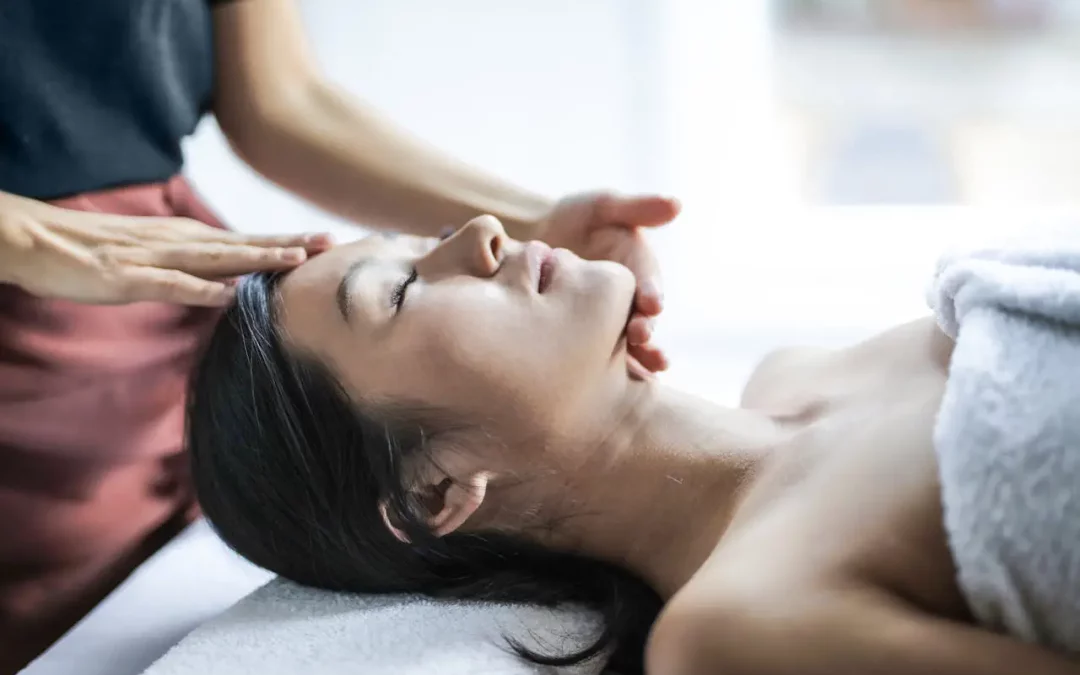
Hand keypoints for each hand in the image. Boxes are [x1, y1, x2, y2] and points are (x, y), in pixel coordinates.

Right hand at [0, 191, 330, 305]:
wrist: (38, 240)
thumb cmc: (96, 251)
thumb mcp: (153, 256)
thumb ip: (191, 267)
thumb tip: (229, 284)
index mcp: (184, 239)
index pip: (245, 240)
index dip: (285, 240)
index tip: (324, 240)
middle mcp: (177, 242)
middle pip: (242, 243)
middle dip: (287, 242)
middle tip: (330, 240)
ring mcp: (154, 258)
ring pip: (216, 259)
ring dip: (256, 258)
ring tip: (295, 259)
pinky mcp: (128, 277)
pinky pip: (170, 285)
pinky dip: (201, 290)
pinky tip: (229, 295)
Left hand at [538, 192, 679, 377]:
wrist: (530, 245)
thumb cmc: (571, 221)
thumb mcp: (601, 208)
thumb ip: (634, 207)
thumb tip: (676, 204)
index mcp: (637, 272)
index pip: (649, 284)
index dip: (652, 292)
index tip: (653, 301)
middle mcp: (628, 304)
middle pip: (642, 321)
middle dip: (645, 329)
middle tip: (640, 335)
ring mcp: (609, 326)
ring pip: (627, 347)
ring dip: (635, 357)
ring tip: (640, 365)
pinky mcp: (587, 342)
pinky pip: (600, 361)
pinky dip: (607, 374)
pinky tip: (606, 389)